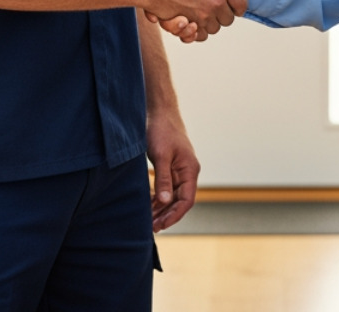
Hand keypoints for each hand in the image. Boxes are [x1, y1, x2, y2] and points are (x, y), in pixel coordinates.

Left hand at [146, 106, 198, 231]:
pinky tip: (149, 206)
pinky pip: (167, 188)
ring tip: (148, 220)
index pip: (186, 200)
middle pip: (180, 201)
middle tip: (151, 227)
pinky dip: (159, 198)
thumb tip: (165, 202)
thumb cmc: (161, 130)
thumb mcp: (160, 155)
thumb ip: (163, 179)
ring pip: (173, 196)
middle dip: (167, 215)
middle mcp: (188, 172)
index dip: (174, 215)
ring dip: (162, 208)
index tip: (161, 225)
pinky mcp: (170, 167)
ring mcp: (179, 170)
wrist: (159, 111)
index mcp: (190, 169)